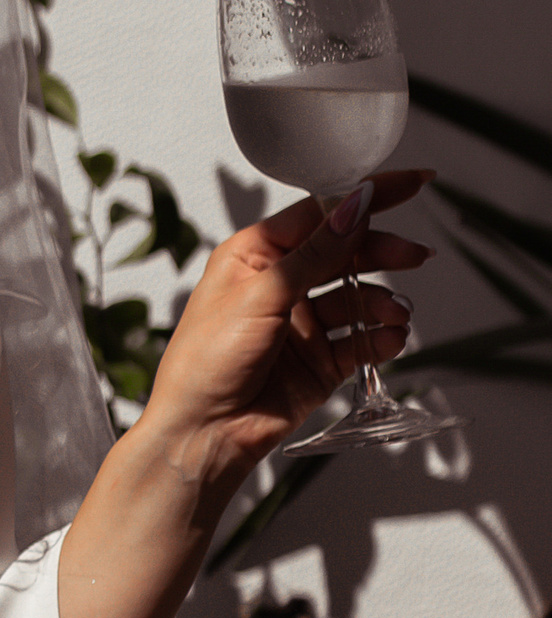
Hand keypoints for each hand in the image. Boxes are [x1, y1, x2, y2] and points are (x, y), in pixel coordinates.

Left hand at [138, 167, 433, 494]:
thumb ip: (314, 254)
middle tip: (414, 257)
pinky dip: (380, 338)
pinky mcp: (318, 361)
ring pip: (358, 298)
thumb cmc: (205, 362)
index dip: (367, 196)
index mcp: (254, 255)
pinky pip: (360, 340)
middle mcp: (280, 284)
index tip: (414, 183)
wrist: (202, 435)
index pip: (320, 213)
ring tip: (394, 314)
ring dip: (382, 302)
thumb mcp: (260, 297)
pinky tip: (389, 339)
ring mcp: (301, 323)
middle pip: (345, 252)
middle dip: (382, 252)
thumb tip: (354, 206)